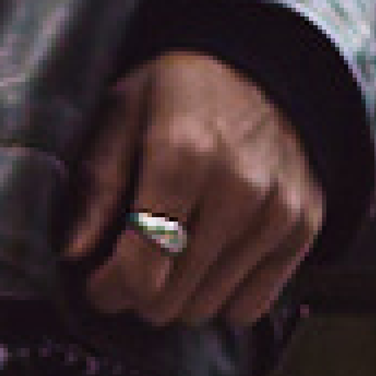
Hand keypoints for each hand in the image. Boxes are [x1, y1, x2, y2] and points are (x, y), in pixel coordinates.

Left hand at [62, 50, 323, 327]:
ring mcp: (277, 212)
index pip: (142, 267)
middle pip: (172, 299)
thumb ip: (98, 185)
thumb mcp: (121, 114)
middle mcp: (238, 187)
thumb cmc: (178, 91)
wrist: (262, 67)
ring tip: (167, 256)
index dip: (108, 289)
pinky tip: (207, 261)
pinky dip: (221, 297)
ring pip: (208, 309)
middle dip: (138, 294)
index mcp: (182, 154)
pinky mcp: (303, 228)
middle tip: (128, 265)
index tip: (97, 282)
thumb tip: (72, 252)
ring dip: (178, 296)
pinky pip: (251, 308)